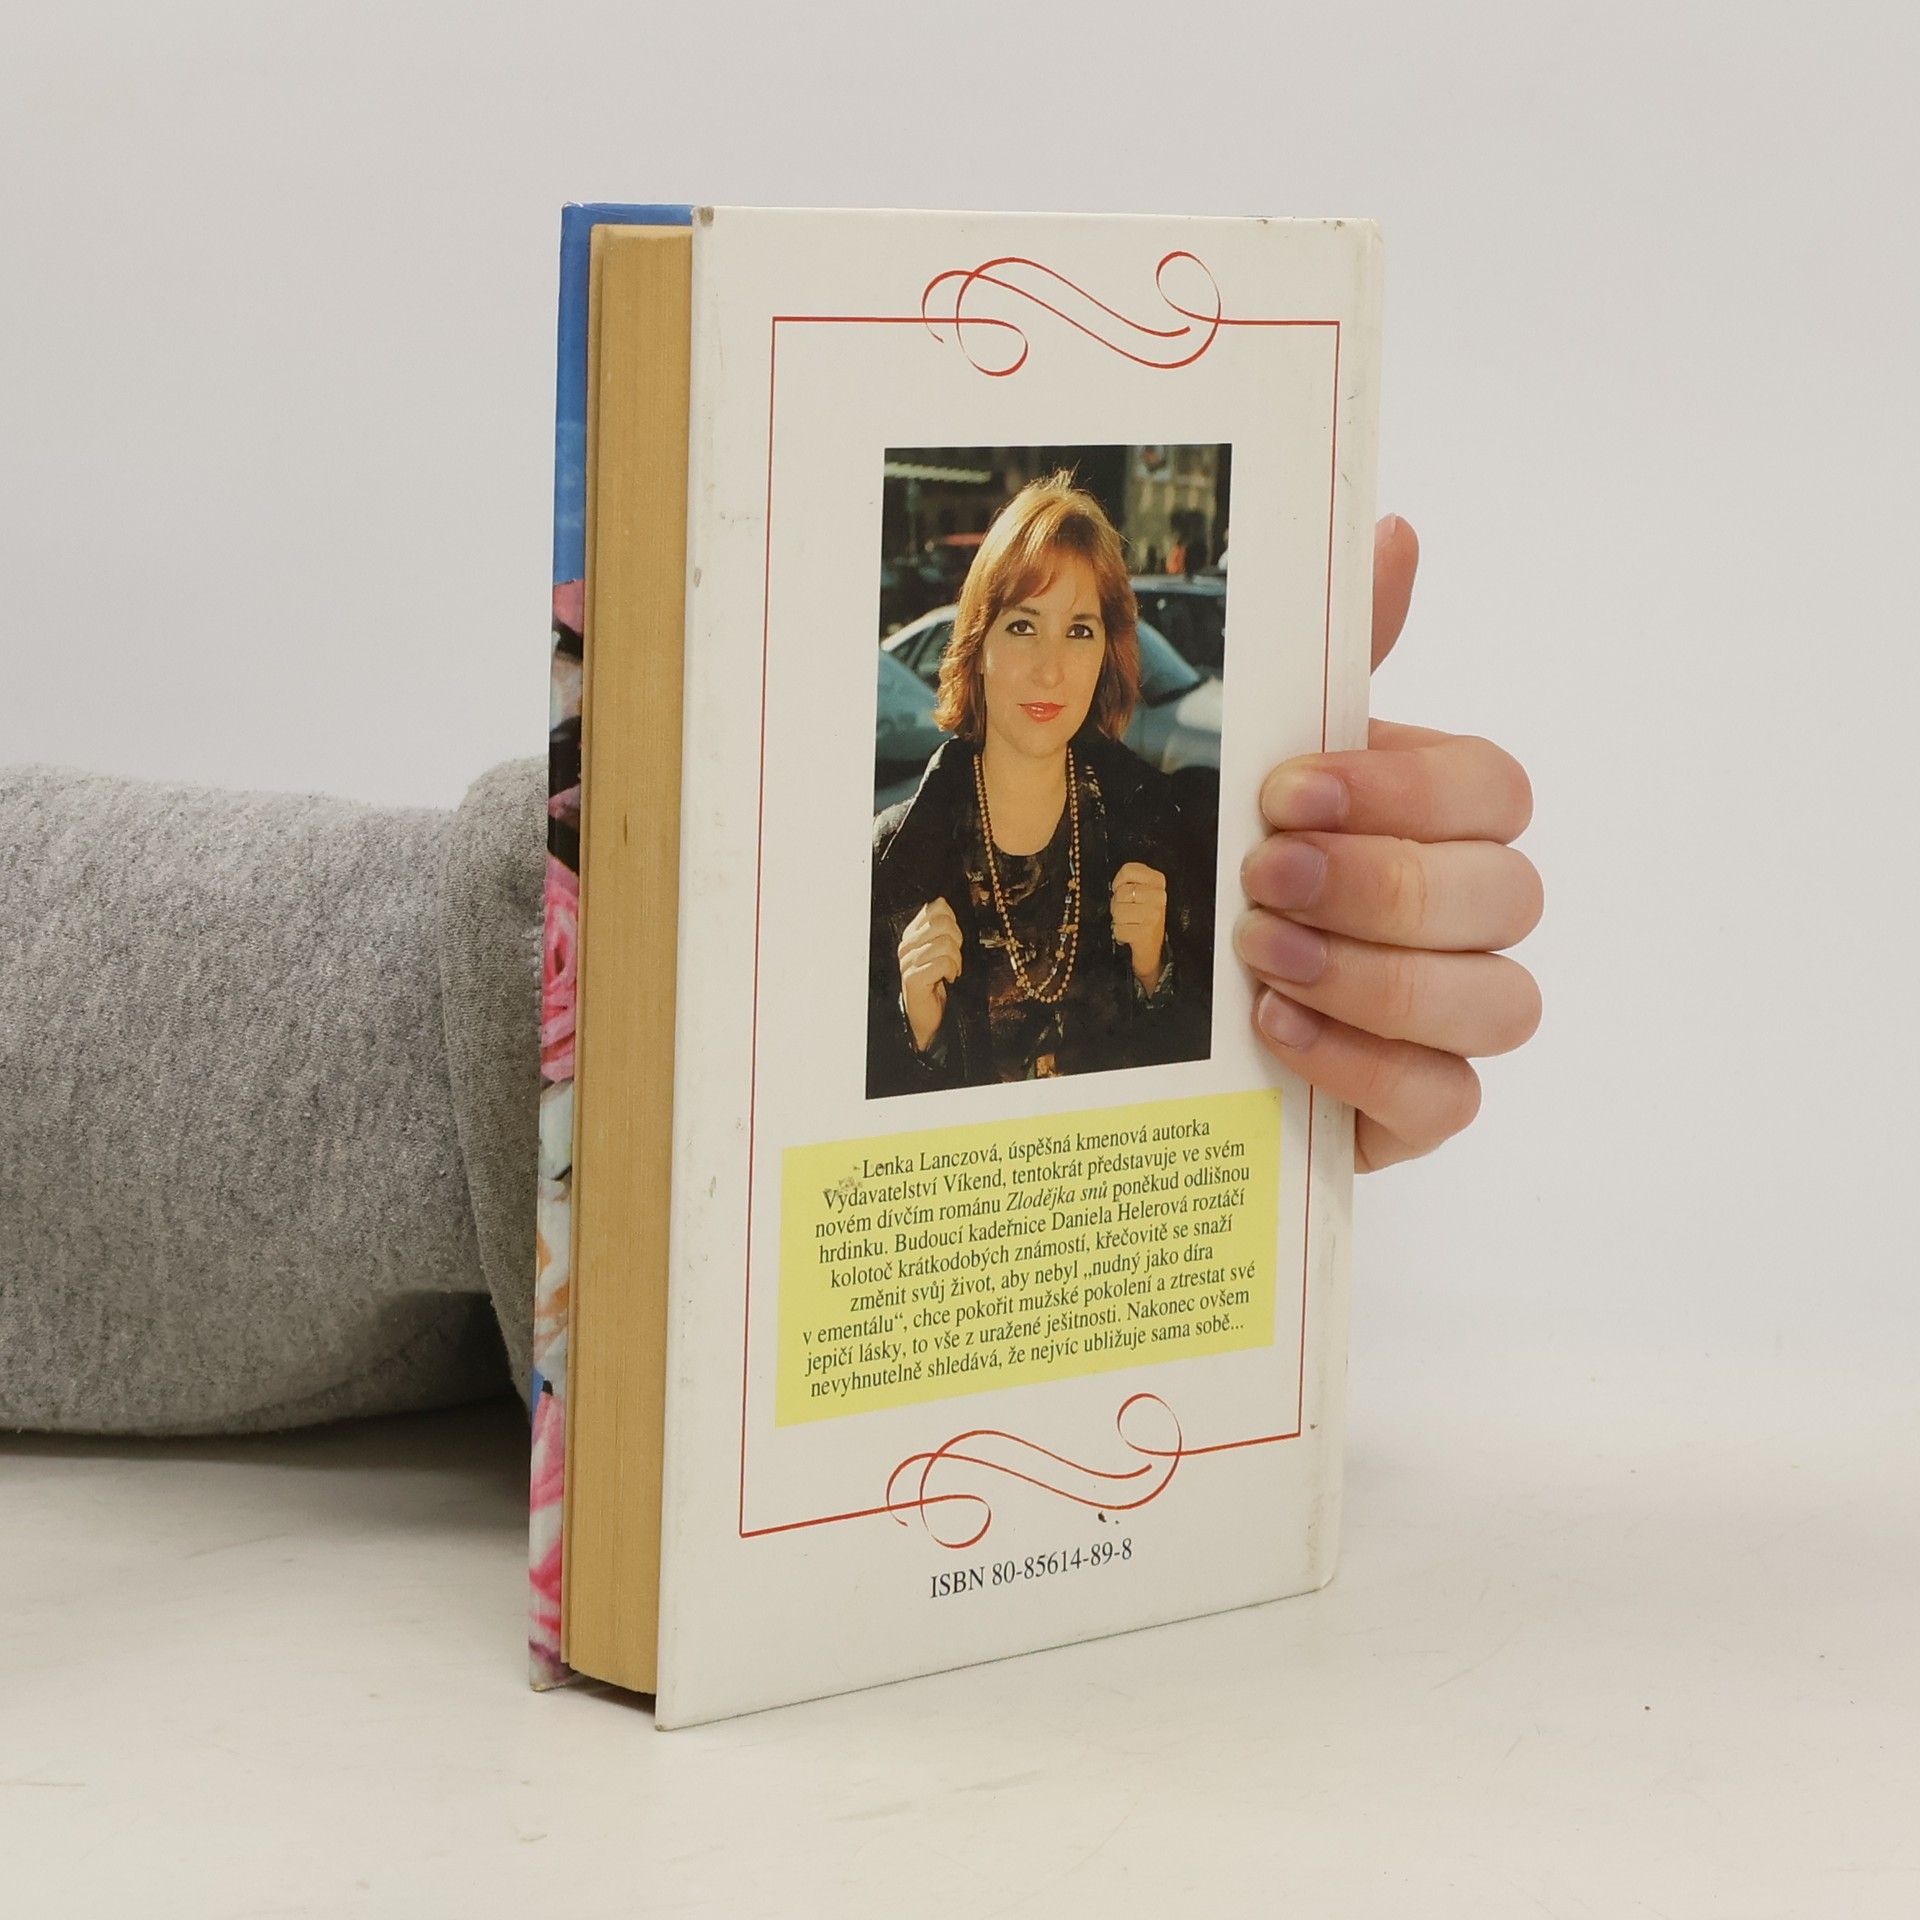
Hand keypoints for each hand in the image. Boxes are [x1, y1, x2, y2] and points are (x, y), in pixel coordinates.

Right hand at [898, 897, 962, 1053]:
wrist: (929, 1016)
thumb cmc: (937, 982)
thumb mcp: (942, 950)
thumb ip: (942, 927)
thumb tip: (942, 902)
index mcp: (912, 935)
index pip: (935, 908)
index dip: (952, 922)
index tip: (951, 940)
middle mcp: (907, 945)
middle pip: (943, 923)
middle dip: (957, 941)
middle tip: (954, 959)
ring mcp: (908, 962)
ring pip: (945, 943)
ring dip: (956, 960)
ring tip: (950, 971)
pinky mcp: (913, 978)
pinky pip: (943, 962)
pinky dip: (951, 971)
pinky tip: (946, 979)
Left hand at [1110, 860, 1168, 987]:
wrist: (1154, 947)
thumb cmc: (1143, 917)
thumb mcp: (1142, 892)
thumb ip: (1130, 881)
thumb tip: (1117, 885)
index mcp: (1158, 881)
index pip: (1129, 870)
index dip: (1118, 882)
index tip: (1122, 890)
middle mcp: (1159, 896)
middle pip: (1121, 892)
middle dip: (1117, 904)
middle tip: (1128, 912)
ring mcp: (1154, 915)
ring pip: (1118, 911)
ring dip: (1118, 920)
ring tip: (1129, 923)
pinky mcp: (1146, 933)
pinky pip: (1118, 929)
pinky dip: (1120, 934)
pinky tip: (1130, 934)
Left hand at [1234, 516, 1542, 1171]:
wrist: (1176, 1008)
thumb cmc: (1233, 865)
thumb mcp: (1259, 760)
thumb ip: (1335, 662)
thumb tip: (1395, 530)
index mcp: (1443, 818)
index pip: (1492, 790)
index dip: (1403, 790)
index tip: (1285, 792)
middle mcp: (1473, 915)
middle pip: (1507, 894)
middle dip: (1381, 884)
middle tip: (1262, 877)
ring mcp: (1459, 1017)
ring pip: (1501, 1002)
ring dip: (1376, 976)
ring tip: (1262, 956)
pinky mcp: (1423, 1106)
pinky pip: (1449, 1099)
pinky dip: (1366, 1065)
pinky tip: (1279, 1031)